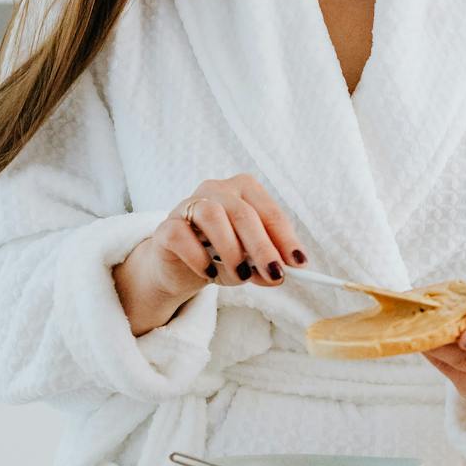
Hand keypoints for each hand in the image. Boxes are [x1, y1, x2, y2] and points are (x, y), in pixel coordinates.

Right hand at [115, 175, 306, 335]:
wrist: (177, 267)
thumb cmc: (218, 256)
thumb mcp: (248, 262)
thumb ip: (262, 266)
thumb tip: (278, 275)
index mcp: (243, 191)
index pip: (269, 211)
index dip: (286, 238)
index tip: (299, 263)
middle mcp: (216, 190)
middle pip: (243, 213)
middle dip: (262, 246)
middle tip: (274, 273)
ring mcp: (188, 205)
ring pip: (212, 215)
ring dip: (231, 249)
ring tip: (240, 275)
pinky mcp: (166, 227)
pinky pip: (181, 236)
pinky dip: (198, 257)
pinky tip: (208, 273)